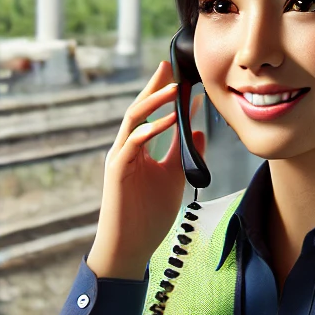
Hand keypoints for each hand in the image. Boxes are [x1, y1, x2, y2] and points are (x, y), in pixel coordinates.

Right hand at [86, 60, 204, 279]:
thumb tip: (198, 130)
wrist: (131, 247)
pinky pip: (131, 145)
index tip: (184, 79)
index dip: (165, 95)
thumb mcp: (175, 178)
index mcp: (138, 149)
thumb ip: (184, 154)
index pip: (151, 114)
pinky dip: (148, 130)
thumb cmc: (149, 216)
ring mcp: (120, 158)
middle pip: (139, 109)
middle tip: (170, 67)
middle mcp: (126, 148)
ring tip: (174, 88)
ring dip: (154, 102)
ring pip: (133, 121)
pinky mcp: (116, 172)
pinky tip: (165, 121)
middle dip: (154, 87)